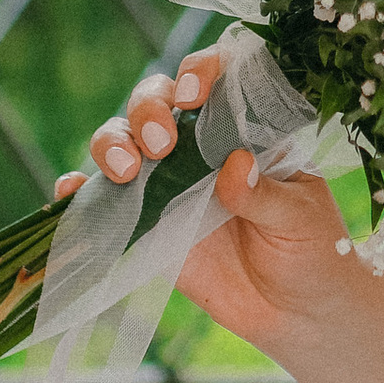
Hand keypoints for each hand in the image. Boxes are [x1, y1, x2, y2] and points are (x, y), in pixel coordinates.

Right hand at [57, 48, 351, 353]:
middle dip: (148, 111)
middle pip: (157, 102)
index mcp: (245, 129)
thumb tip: (233, 167)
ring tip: (126, 170)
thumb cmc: (314, 250)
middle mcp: (200, 146)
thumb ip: (266, 193)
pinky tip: (69, 191)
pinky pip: (106, 201)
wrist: (297, 312)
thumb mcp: (301, 217)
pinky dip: (80, 192)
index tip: (194, 92)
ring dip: (114, 144)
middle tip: (160, 144)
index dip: (199, 71)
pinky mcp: (148, 224)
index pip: (217, 79)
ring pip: (124, 142)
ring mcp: (169, 183)